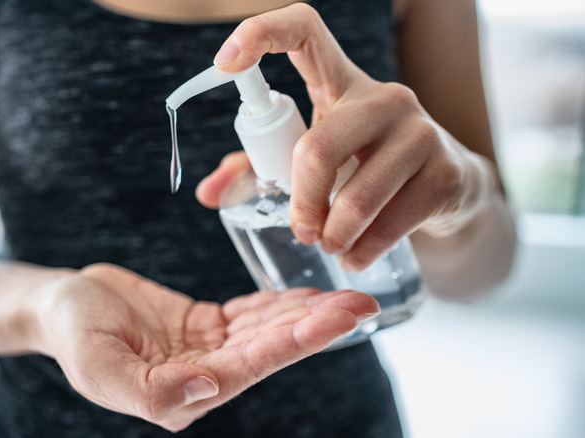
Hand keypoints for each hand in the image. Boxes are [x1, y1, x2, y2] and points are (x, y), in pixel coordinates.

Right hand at [35, 263, 378, 431]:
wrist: (60, 305)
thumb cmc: (72, 333)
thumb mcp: (97, 365)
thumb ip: (150, 391)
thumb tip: (209, 388)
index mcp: (183, 392)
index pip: (253, 366)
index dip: (297, 342)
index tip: (340, 320)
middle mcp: (204, 375)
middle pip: (271, 348)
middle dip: (317, 326)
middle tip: (363, 304)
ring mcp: (207, 349)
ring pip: (267, 330)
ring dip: (307, 313)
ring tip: (350, 295)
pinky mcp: (206, 326)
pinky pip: (250, 314)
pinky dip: (280, 303)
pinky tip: (309, 294)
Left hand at [196, 3, 495, 271]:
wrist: (449, 186)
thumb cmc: (364, 165)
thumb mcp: (315, 157)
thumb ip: (259, 165)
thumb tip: (207, 193)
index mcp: (342, 84)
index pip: (305, 31)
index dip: (262, 33)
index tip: (225, 63)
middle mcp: (385, 98)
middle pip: (319, 148)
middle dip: (301, 202)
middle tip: (301, 230)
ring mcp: (421, 132)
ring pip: (356, 196)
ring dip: (333, 234)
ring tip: (328, 245)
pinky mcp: (446, 173)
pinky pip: (391, 223)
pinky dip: (363, 250)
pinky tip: (355, 256)